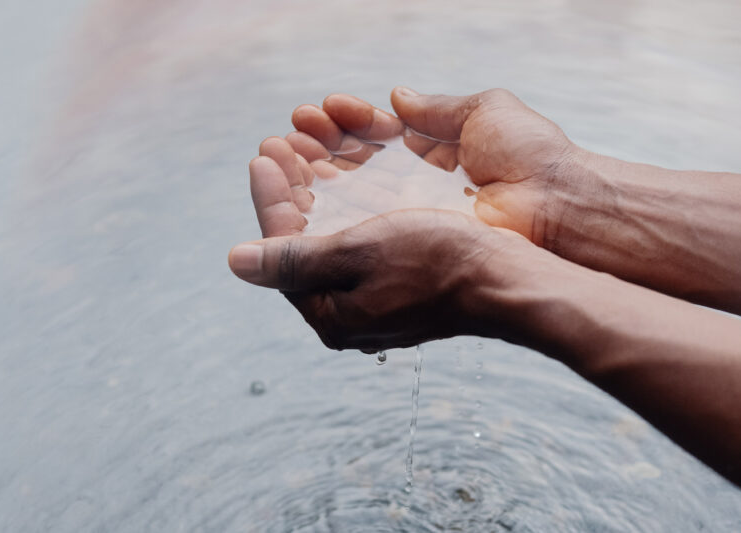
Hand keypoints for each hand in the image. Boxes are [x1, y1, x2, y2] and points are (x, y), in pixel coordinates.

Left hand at [230, 136, 537, 349]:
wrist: (505, 281)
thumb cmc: (437, 264)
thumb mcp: (358, 253)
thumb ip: (293, 258)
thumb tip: (235, 263)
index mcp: (331, 315)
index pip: (281, 252)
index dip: (270, 200)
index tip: (264, 157)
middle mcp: (347, 315)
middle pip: (302, 246)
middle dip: (290, 193)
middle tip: (279, 147)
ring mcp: (373, 302)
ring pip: (330, 241)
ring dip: (316, 197)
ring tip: (306, 155)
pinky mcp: (397, 287)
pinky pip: (357, 244)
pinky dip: (346, 210)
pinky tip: (344, 182)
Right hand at [287, 87, 577, 243]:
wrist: (556, 205)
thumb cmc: (531, 157)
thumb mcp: (485, 112)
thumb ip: (437, 108)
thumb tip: (397, 97)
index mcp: (437, 154)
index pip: (380, 136)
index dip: (348, 122)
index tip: (322, 109)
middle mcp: (420, 187)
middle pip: (358, 165)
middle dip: (321, 146)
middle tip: (291, 132)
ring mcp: (414, 217)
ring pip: (352, 193)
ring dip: (316, 172)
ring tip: (285, 152)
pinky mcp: (411, 241)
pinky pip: (361, 223)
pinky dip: (330, 205)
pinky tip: (304, 186)